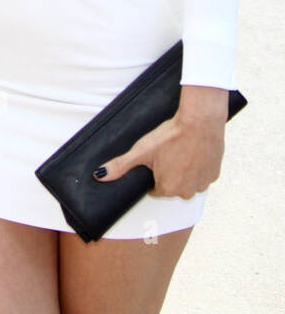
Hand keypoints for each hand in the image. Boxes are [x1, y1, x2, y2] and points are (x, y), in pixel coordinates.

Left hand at [95, 86, 227, 197]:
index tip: (156, 161)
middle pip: (173, 187)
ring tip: (181, 152)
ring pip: (190, 182)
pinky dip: (199, 167)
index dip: (154, 174)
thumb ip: (121, 165)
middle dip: (170, 174)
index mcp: (168, 189)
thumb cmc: (170, 136)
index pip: (156, 189)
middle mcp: (187, 191)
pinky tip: (193, 153)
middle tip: (168, 154)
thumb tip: (99, 175)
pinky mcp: (214, 173)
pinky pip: (203, 175)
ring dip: (185, 172)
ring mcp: (203, 183)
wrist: (199, 121)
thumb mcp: (142, 150)